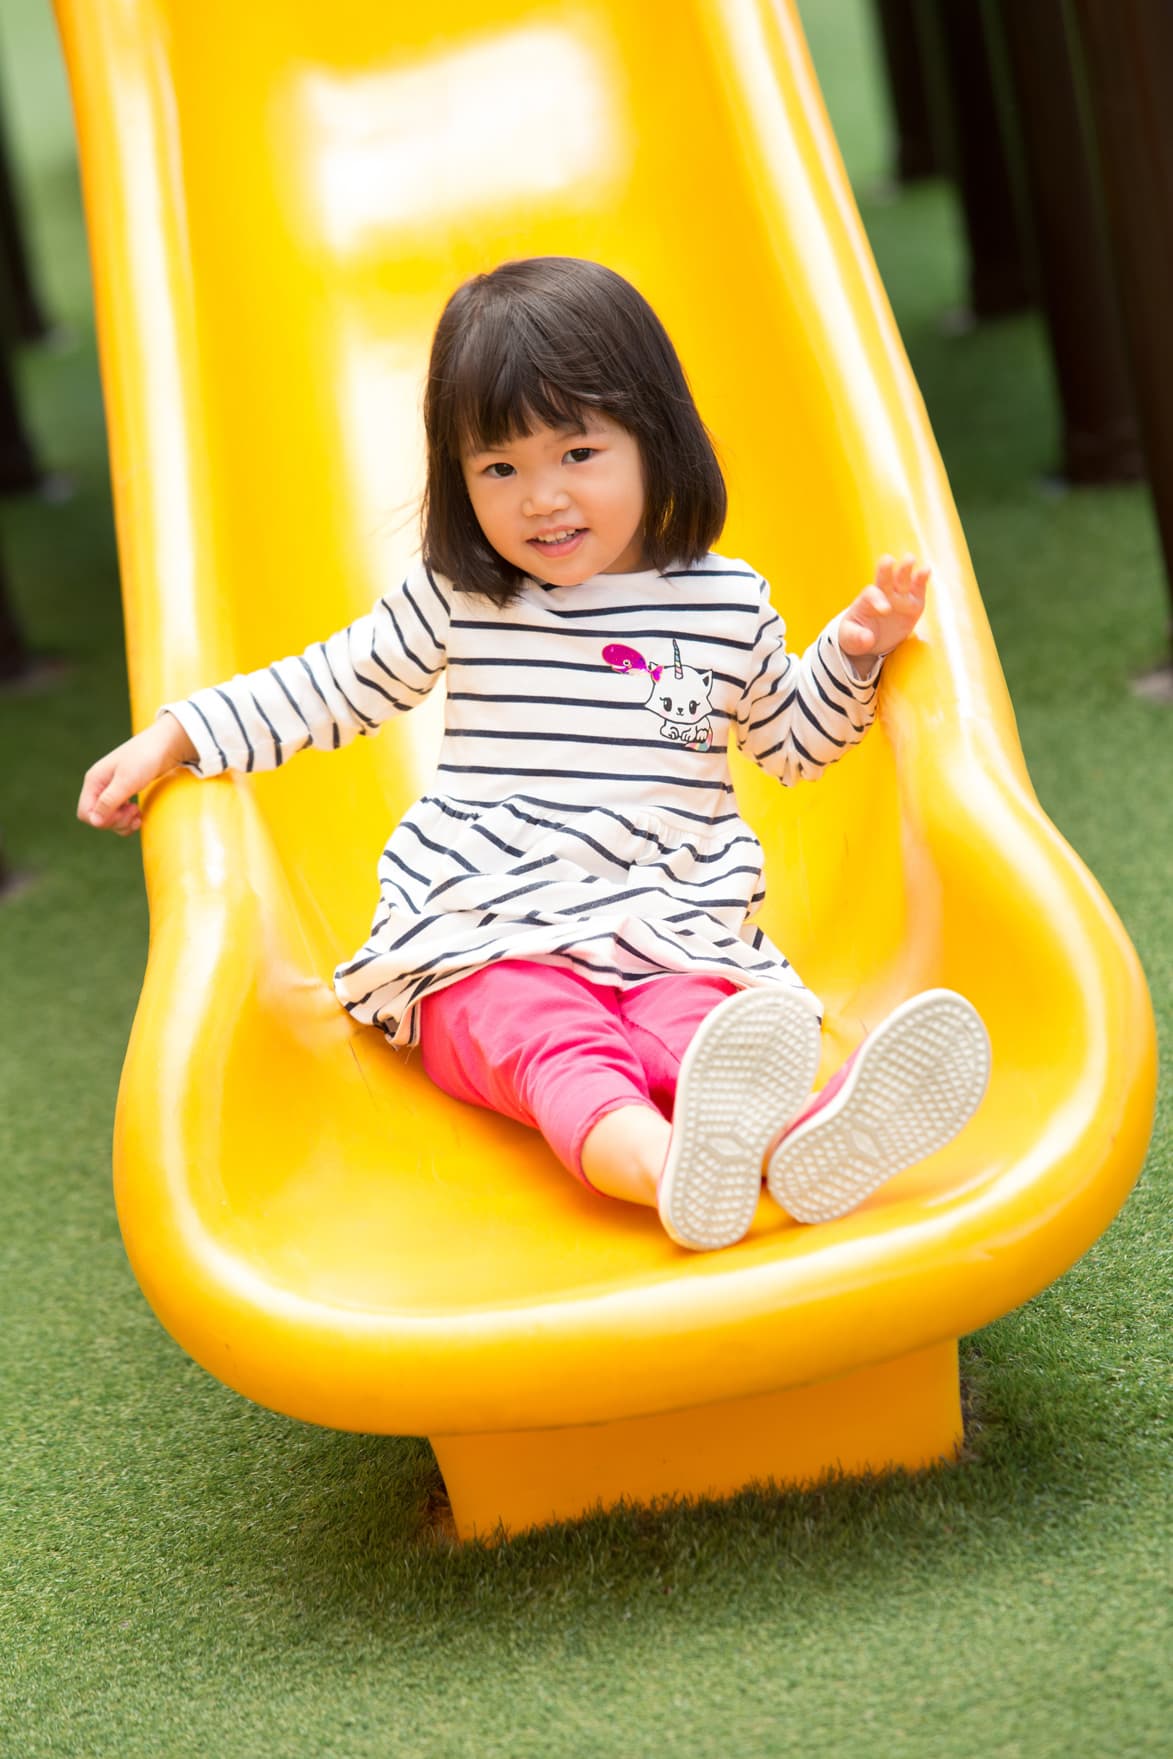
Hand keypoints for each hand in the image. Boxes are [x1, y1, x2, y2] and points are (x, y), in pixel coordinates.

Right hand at [77, 713, 195, 834]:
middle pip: (97, 818)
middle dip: (116, 822)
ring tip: (138, 814)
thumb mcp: (127, 781)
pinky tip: (139, 814)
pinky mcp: (124, 792)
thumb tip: (94, 821)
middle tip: (134, 813)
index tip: (122, 813)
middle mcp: (100, 786)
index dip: (102, 820)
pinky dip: (129, 818)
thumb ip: (109, 801)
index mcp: (94, 781)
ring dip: (124, 822)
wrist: (166, 744)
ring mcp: (112, 789)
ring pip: (109, 818)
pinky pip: (120, 814)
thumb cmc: (145, 758)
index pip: (85, 813)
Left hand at [838, 553, 930, 669]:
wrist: (872, 638)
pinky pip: (918, 589)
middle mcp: (882, 594)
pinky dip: (922, 579)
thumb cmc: (856, 635)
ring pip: (902, 579)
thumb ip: (856, 638)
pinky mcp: (914, 603)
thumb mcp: (849, 639)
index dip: (878, 600)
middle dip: (886, 569)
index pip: (871, 595)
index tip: (885, 610)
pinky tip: (926, 569)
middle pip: (884, 579)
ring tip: (910, 559)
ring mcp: (899, 596)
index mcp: (865, 601)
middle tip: (888, 560)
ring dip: (905, 568)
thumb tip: (867, 639)